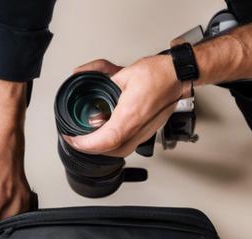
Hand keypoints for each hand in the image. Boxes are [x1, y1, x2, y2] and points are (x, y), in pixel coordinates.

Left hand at [63, 56, 183, 157]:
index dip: (84, 144)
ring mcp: (145, 132)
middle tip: (77, 138)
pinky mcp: (148, 131)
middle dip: (90, 148)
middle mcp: (138, 129)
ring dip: (103, 148)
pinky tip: (107, 133)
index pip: (104, 141)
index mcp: (130, 116)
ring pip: (120, 151)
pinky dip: (114, 144)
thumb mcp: (123, 73)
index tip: (72, 138)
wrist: (180, 75)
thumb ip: (100, 76)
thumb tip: (82, 74)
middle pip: (110, 152)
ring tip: (89, 138)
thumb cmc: (158, 74)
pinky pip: (128, 145)